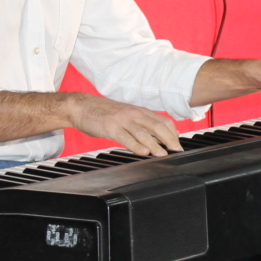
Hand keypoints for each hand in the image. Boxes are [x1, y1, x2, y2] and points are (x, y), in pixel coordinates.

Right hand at [66, 94, 182, 155]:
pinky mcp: (111, 128)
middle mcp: (134, 114)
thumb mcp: (126, 115)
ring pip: (144, 132)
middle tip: (177, 150)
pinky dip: (137, 146)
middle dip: (170, 139)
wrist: (82, 106)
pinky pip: (127, 138)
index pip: (162, 121)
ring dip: (155, 144)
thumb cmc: (104, 113)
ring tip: (163, 154)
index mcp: (139, 111)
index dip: (173, 132)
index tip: (179, 143)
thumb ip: (140, 124)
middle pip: (157, 126)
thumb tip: (156, 137)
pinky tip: (144, 153)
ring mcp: (123, 120)